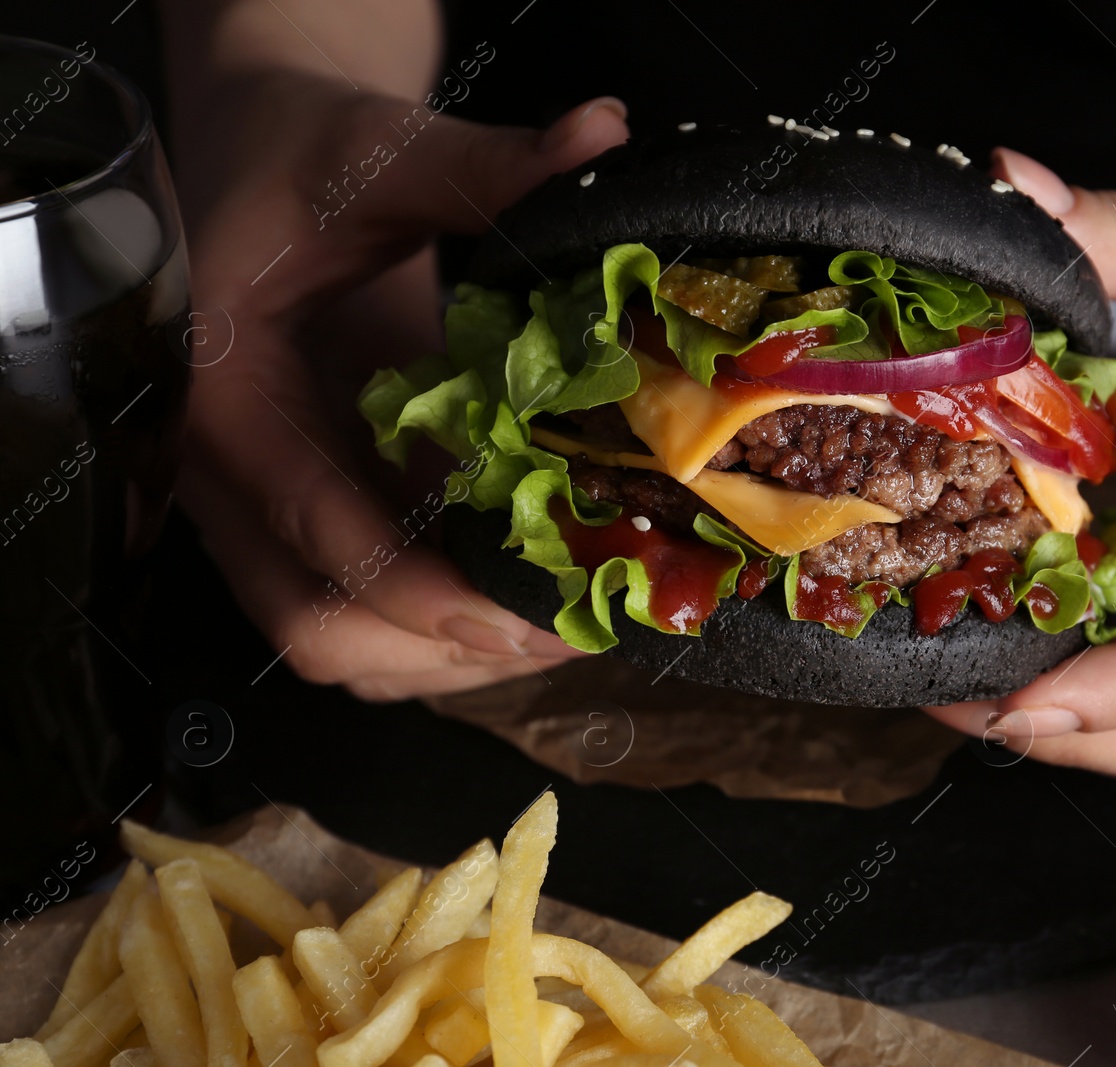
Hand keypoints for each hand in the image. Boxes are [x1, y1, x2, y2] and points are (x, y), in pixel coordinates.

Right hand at [174, 70, 627, 699]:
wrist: (272, 175)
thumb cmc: (308, 162)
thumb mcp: (382, 152)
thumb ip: (482, 165)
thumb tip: (603, 137)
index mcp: (227, 393)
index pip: (310, 525)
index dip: (412, 588)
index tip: (514, 619)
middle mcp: (231, 476)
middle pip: (314, 620)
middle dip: (442, 647)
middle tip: (568, 631)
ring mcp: (267, 510)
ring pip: (336, 641)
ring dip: (446, 660)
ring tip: (564, 631)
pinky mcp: (312, 519)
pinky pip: (360, 617)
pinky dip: (437, 638)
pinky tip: (524, 607)